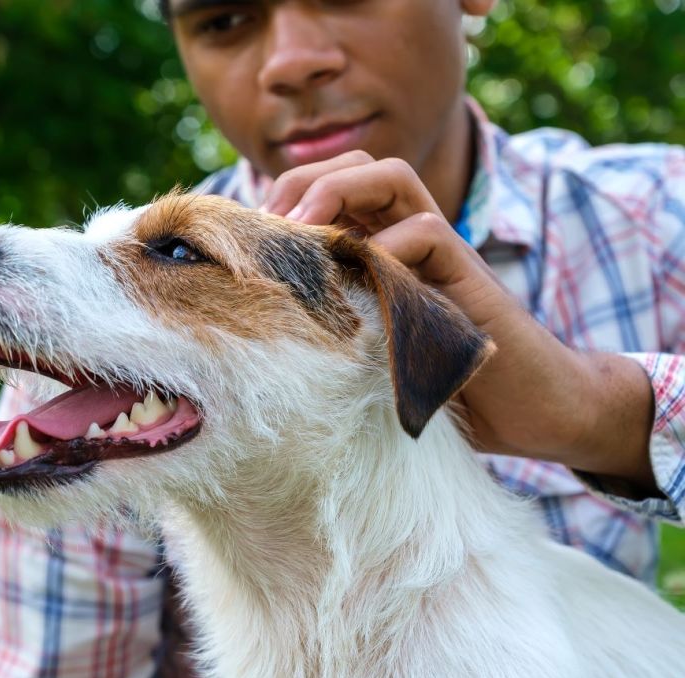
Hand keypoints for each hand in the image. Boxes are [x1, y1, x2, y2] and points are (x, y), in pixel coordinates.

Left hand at [262, 152, 656, 494]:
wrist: (530, 409)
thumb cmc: (438, 383)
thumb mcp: (366, 347)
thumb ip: (330, 319)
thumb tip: (255, 319)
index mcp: (380, 246)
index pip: (330, 187)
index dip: (285, 197)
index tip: (250, 236)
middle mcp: (408, 237)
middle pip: (357, 165)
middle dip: (303, 179)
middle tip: (269, 224)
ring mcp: (440, 253)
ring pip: (391, 175)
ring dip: (337, 189)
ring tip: (300, 228)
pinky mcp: (469, 278)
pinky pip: (429, 232)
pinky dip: (389, 245)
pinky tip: (362, 276)